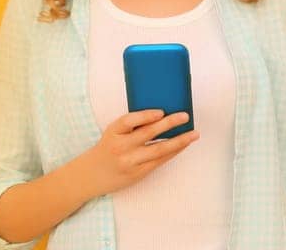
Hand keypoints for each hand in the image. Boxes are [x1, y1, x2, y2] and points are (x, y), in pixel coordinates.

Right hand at [70, 109, 198, 196]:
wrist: (91, 175)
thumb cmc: (107, 148)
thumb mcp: (113, 133)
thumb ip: (131, 125)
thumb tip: (162, 114)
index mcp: (113, 132)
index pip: (129, 121)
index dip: (145, 116)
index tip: (161, 111)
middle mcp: (120, 147)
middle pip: (148, 133)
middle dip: (169, 124)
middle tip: (185, 116)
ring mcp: (130, 162)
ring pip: (158, 149)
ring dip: (179, 141)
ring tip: (194, 134)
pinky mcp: (137, 173)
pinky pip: (159, 161)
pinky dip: (173, 152)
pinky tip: (183, 145)